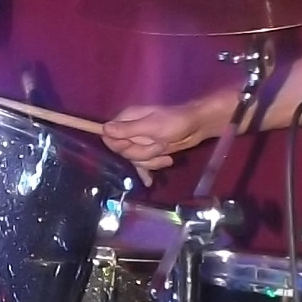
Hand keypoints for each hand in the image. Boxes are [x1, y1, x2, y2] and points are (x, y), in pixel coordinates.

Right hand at [104, 98, 218, 184]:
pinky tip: (148, 182)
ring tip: (166, 150)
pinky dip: (146, 172)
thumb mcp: (151, 126)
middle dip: (143, 153)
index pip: (110, 137)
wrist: (196, 127)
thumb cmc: (175, 122)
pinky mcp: (149, 152)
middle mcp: (130, 131)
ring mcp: (140, 142)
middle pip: (123, 152)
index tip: (134, 145)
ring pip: (135, 160)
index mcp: (127, 119)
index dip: (121, 146)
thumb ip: (128, 130)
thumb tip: (104, 129)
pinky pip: (142, 165)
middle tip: (160, 144)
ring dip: (152, 159)